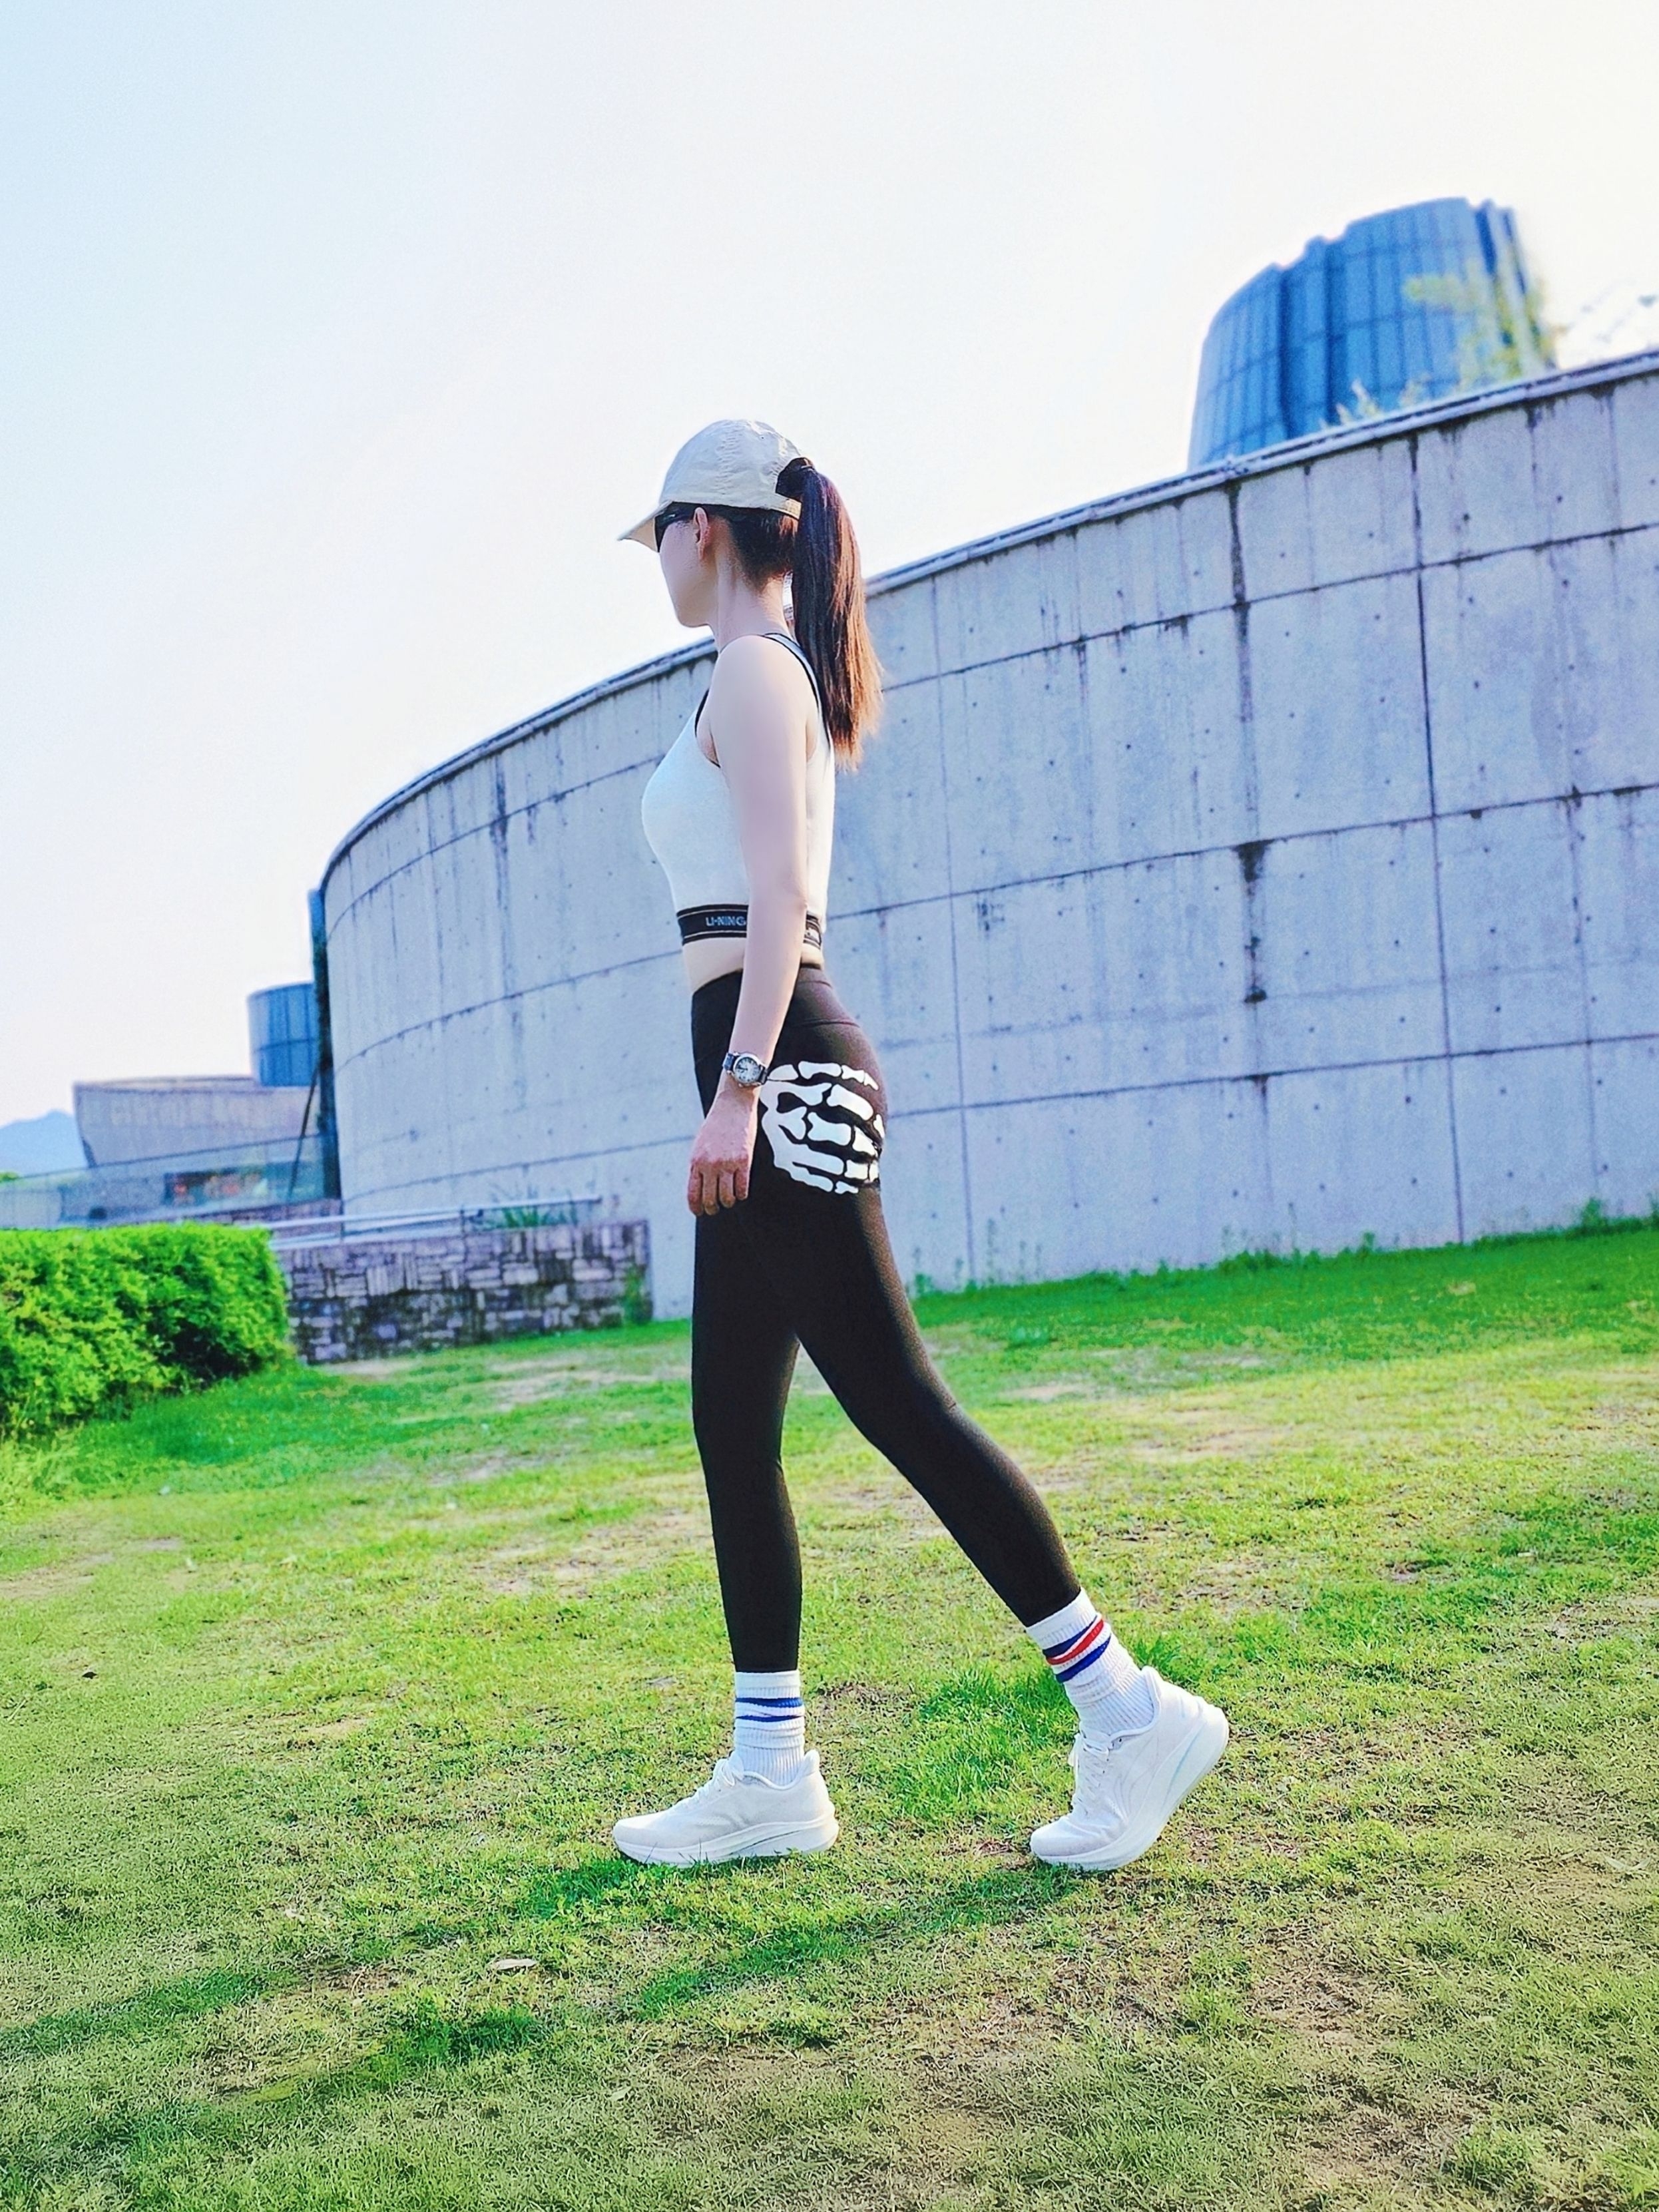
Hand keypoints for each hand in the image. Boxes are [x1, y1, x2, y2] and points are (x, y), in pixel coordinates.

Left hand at [688, 1078, 758, 1213]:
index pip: (692, 1194)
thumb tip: (699, 1188)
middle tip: (715, 1209)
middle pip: (709, 1199)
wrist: (732, 1105)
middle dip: (712, 1208)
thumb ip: (698, 1165)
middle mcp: (709, 1165)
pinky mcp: (744, 1161)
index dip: (696, 1208)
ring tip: (729, 1201)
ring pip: (727, 1197)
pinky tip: (741, 1193)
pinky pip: (742, 1188)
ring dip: (728, 1203)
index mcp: (695, 1161)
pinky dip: (741, 1194)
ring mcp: (727, 1163)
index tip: (699, 1213)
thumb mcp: (700, 1145)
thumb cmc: (715, 1125)